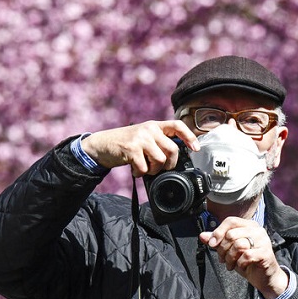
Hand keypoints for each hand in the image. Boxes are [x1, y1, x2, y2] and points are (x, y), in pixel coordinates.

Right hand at [80, 120, 199, 175]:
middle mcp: (149, 129)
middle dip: (169, 164)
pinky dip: (140, 173)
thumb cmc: (125, 144)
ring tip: (144, 168)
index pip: (177, 126)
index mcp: (154, 125)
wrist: (102, 145)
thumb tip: (174, 159)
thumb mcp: (143, 137)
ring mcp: (141, 138)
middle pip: (173, 149)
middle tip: (159, 169)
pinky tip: (134, 169)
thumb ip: (157, 142)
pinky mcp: (132, 148)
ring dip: (153, 170)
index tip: (196, 149)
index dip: (189, 137)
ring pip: (160, 160)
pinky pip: (145, 167)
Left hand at [199, 217, 287, 298]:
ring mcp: (263, 241)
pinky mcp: (266, 253)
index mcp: (249, 225)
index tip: (211, 244)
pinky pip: (247, 256)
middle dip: (222, 249)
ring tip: (230, 264)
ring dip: (230, 257)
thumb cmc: (248, 261)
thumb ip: (218, 241)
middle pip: (232, 234)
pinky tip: (241, 266)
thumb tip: (202, 236)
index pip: (230, 221)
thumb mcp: (230, 250)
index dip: (218, 232)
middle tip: (222, 258)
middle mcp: (257, 230)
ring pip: (238, 245)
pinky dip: (240, 263)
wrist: (265, 277)